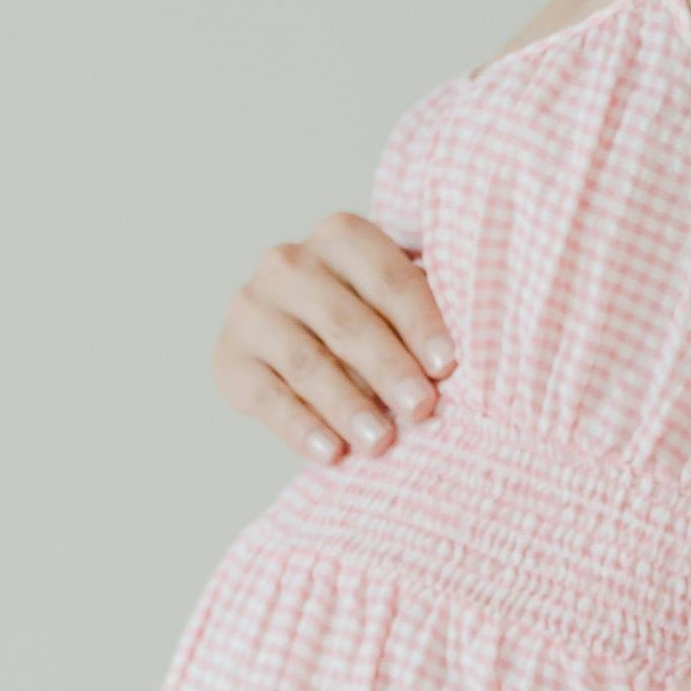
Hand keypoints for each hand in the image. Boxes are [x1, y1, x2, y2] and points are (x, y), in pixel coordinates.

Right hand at [213, 213, 454, 462]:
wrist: (299, 341)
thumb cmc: (373, 320)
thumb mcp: (398, 303)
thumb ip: (427, 312)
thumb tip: (462, 360)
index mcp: (340, 236)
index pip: (385, 275)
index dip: (419, 321)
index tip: (449, 366)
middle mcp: (287, 264)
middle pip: (344, 320)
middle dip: (387, 368)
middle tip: (422, 409)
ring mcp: (252, 310)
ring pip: (306, 362)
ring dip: (347, 406)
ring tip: (381, 442)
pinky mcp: (228, 359)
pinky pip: (266, 397)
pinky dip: (300, 428)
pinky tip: (331, 453)